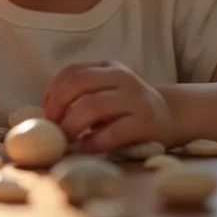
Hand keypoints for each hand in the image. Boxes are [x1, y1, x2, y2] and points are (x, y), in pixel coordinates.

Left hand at [41, 60, 173, 153]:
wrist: (170, 117)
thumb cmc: (127, 109)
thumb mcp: (106, 92)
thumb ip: (81, 96)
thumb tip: (45, 115)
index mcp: (109, 68)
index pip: (74, 71)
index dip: (54, 90)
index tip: (46, 110)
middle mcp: (123, 78)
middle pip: (80, 83)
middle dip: (59, 105)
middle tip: (52, 126)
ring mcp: (135, 99)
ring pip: (94, 105)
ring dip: (73, 124)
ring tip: (67, 139)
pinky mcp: (145, 123)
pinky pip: (114, 131)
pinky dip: (95, 141)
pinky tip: (86, 148)